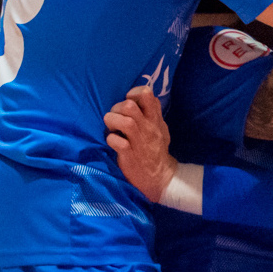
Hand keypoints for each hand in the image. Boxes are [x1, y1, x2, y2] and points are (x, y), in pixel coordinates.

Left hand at [104, 86, 177, 201]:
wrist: (160, 178)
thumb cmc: (156, 151)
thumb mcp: (160, 129)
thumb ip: (154, 113)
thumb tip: (148, 96)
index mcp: (155, 120)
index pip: (147, 95)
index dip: (133, 93)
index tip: (129, 101)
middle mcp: (148, 128)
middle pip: (130, 106)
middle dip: (116, 108)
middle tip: (115, 117)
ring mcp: (139, 142)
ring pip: (125, 122)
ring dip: (112, 122)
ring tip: (111, 129)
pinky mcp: (130, 156)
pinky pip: (118, 142)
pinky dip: (111, 140)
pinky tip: (112, 142)